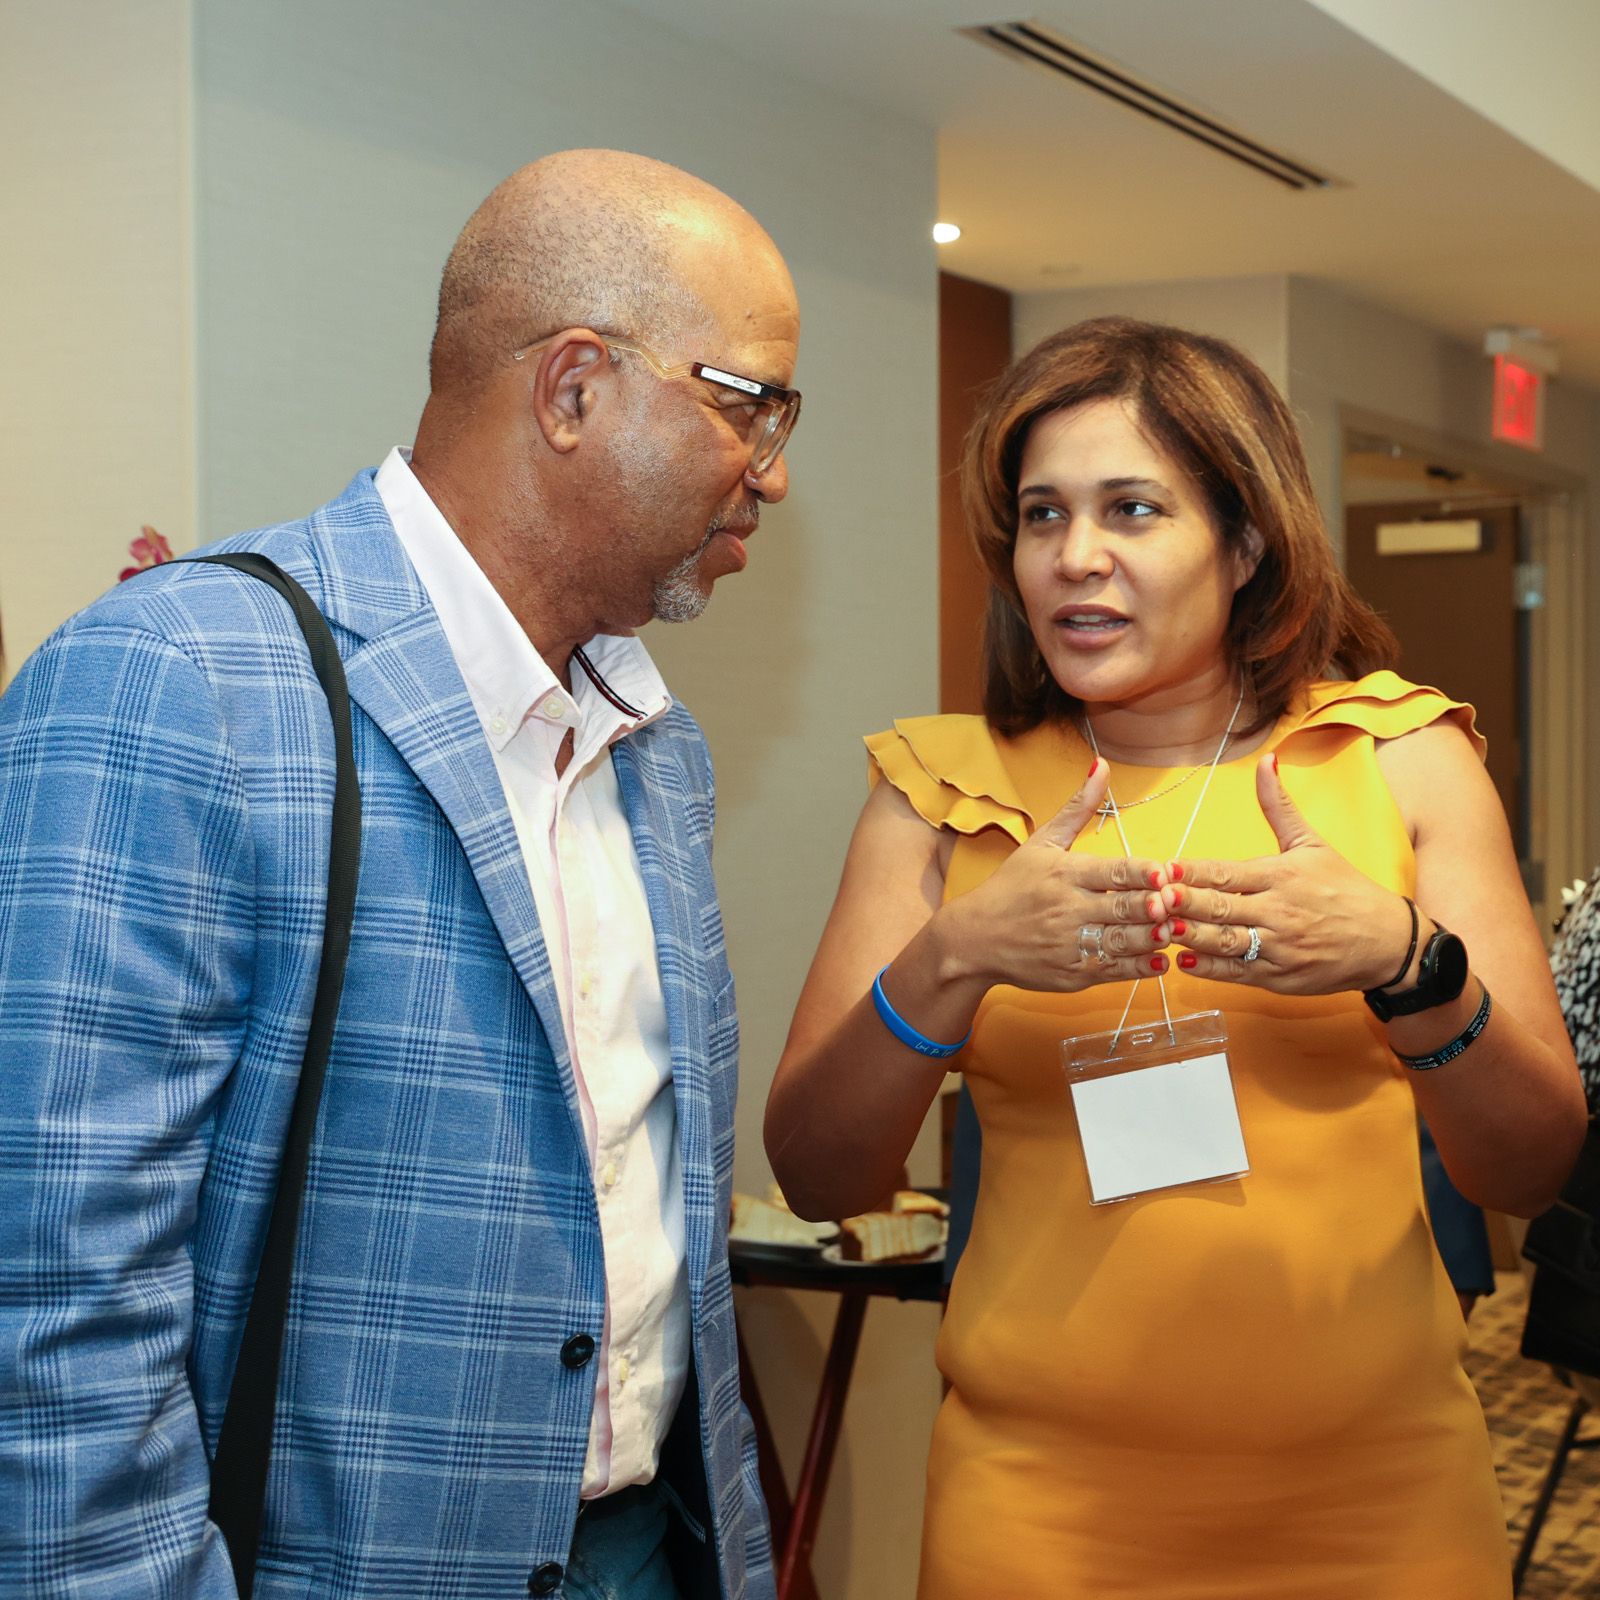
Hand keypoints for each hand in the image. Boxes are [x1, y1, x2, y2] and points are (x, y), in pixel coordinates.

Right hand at [946, 759, 1173, 992]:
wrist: (974, 939)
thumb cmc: (1012, 887)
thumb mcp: (1042, 842)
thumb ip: (1078, 807)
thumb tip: (1101, 764)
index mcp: (1065, 874)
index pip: (1112, 872)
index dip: (1142, 873)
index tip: (1164, 873)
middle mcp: (1068, 909)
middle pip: (1122, 908)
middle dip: (1153, 907)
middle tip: (1177, 903)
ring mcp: (1071, 944)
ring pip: (1122, 942)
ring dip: (1152, 937)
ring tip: (1173, 930)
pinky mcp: (1072, 973)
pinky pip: (1113, 972)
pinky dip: (1140, 967)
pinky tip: (1158, 959)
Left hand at [1161, 753, 1413, 994]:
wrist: (1389, 942)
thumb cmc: (1345, 888)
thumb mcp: (1312, 843)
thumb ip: (1278, 806)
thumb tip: (1266, 760)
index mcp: (1281, 876)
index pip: (1226, 873)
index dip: (1191, 873)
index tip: (1162, 869)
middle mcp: (1278, 911)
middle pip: (1221, 907)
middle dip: (1184, 903)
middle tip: (1152, 899)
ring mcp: (1279, 947)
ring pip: (1226, 942)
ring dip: (1191, 936)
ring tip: (1160, 930)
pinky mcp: (1281, 977)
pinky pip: (1239, 973)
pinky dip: (1210, 969)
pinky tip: (1184, 962)